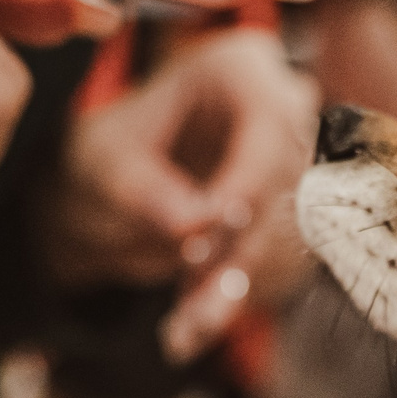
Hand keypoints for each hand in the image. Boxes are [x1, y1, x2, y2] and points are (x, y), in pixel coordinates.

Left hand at [42, 25, 319, 360]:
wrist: (107, 192)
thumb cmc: (105, 158)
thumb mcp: (105, 165)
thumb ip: (148, 189)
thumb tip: (196, 224)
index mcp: (237, 68)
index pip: (269, 121)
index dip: (248, 180)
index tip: (211, 230)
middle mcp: (280, 111)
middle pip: (285, 187)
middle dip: (239, 251)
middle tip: (193, 303)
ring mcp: (291, 168)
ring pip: (285, 236)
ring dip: (234, 287)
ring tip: (184, 329)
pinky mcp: (287, 219)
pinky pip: (273, 267)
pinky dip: (229, 300)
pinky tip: (189, 328)